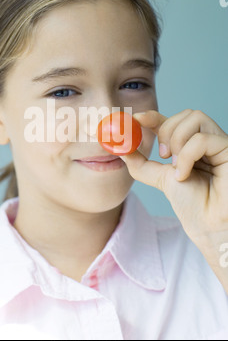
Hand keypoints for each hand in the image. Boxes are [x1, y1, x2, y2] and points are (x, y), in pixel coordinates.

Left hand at [120, 109, 227, 291]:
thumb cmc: (192, 205)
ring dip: (177, 140)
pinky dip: (187, 155)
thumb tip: (122, 149)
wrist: (207, 226)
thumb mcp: (161, 179)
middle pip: (186, 114)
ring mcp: (220, 145)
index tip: (135, 119)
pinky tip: (185, 174)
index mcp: (192, 146)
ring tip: (175, 166)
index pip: (174, 120)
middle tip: (162, 155)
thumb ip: (142, 164)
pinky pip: (202, 139)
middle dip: (166, 130)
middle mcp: (208, 141)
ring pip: (196, 118)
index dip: (154, 116)